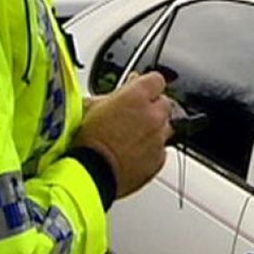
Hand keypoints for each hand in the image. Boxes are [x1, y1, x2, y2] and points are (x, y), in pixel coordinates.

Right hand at [73, 71, 173, 197]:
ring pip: (166, 127)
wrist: (90, 174)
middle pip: (165, 103)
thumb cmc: (87, 141)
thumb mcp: (91, 106)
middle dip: (153, 107)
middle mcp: (153, 115)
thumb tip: (124, 87)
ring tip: (133, 136)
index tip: (140, 90)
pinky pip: (162, 149)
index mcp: (137, 96)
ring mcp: (159, 137)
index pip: (156, 80)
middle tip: (134, 116)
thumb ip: (114, 94)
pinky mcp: (159, 159)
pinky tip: (134, 152)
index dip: (147, 86)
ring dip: (154, 128)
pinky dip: (152, 149)